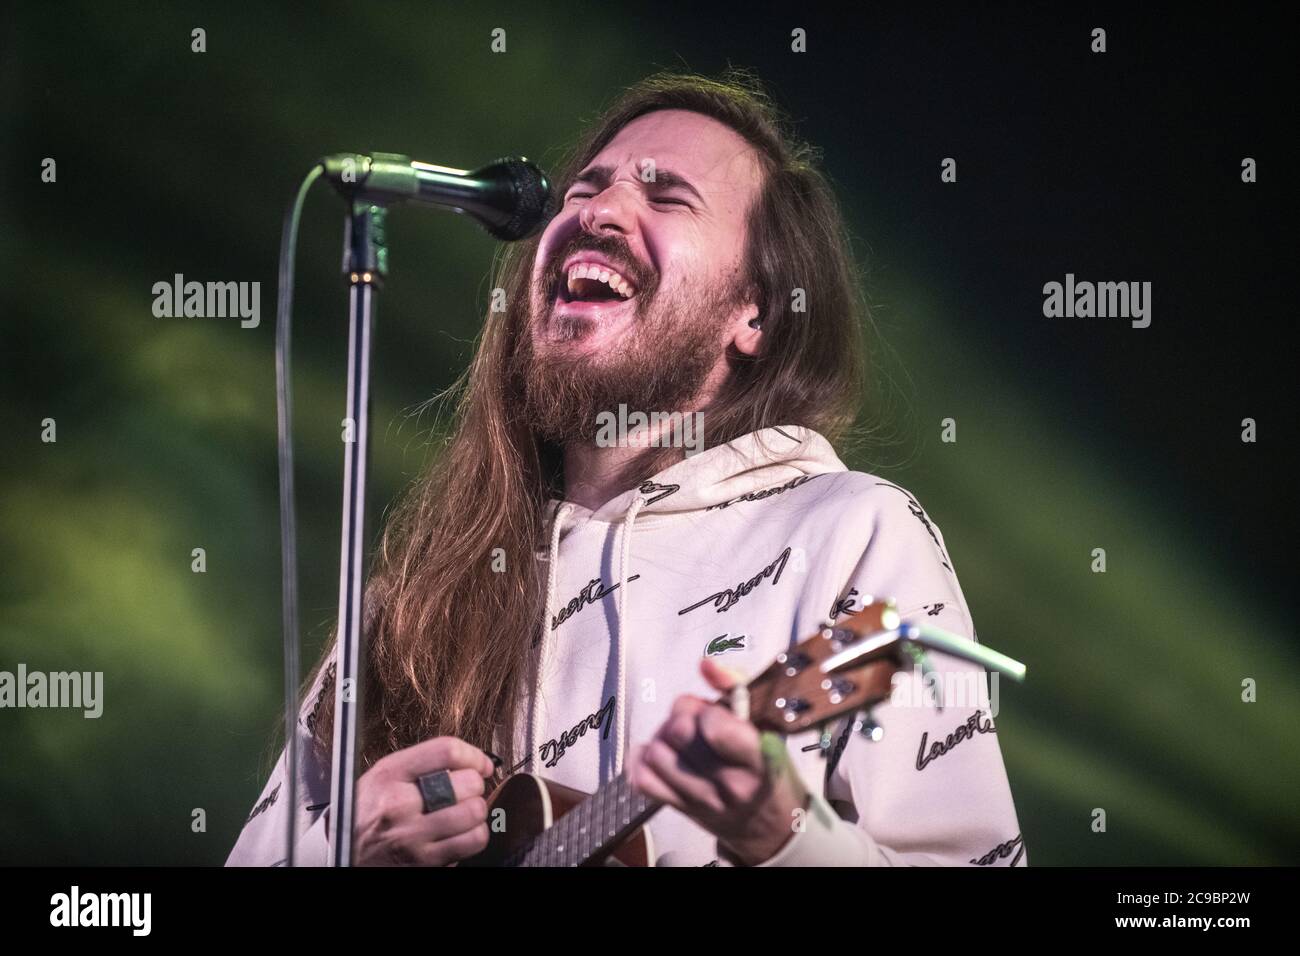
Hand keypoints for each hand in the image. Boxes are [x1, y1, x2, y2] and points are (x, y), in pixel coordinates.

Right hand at [353, 736, 494, 865]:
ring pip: (474, 812)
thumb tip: (471, 761)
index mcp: (390, 775)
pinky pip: (471, 841)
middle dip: (474, 785)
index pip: (446, 751)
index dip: (473, 755)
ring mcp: (412, 836)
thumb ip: (421, 764)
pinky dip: (475, 835)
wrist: (344, 854)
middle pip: (466, 783)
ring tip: (463, 811)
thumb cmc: (366, 812)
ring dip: (476, 811)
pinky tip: (461, 832)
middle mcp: (399, 804)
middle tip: (466, 790)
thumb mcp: (383, 777)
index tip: (480, 763)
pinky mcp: (424, 862)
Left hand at [627, 658, 808, 865]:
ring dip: (663, 737)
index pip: (714, 728)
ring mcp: (702, 801)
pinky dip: (643, 760)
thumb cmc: (767, 764)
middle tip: (695, 720)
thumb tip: (704, 663)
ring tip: (680, 739)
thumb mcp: (766, 724)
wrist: (771, 825)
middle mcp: (730, 784)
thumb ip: (736, 687)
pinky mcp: (680, 810)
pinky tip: (660, 753)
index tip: (715, 714)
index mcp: (758, 759)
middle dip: (682, 715)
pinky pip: (641, 780)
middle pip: (678, 733)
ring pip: (656, 753)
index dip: (707, 711)